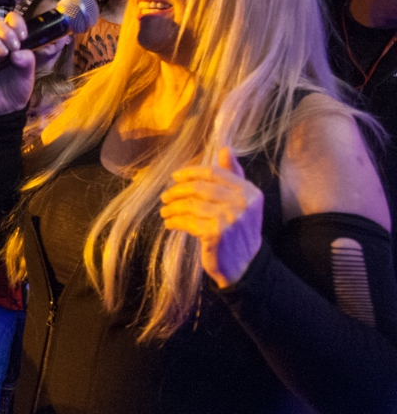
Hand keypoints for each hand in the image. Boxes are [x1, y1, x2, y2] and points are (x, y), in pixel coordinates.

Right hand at [0, 13, 35, 114]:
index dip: (16, 23)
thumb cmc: (16, 87)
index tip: (23, 36)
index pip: (11, 19)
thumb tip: (19, 52)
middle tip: (13, 47)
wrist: (5, 107)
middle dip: (5, 31)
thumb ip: (28, 61)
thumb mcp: (28, 74)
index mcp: (11, 39)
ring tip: (2, 54)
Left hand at [160, 148, 262, 288]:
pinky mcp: (216, 233)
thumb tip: (225, 148)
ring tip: (165, 211)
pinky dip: (176, 222)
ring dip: (173, 207)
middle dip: (178, 191)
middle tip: (165, 196)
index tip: (175, 177)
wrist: (246, 265)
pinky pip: (188, 222)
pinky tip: (170, 223)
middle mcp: (242, 203)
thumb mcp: (243, 202)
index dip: (191, 172)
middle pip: (200, 187)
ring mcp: (229, 218)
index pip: (214, 173)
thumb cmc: (240, 231)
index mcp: (248, 191)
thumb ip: (234, 176)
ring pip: (191, 205)